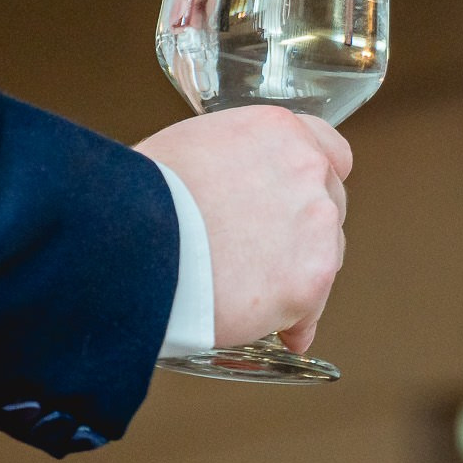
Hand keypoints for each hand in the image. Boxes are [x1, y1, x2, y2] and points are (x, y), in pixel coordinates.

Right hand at [137, 106, 351, 349]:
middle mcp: (308, 170)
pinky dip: (295, 322)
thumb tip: (232, 187)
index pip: (331, 154)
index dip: (315, 184)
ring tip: (259, 296)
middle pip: (330, 208)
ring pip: (326, 257)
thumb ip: (235, 161)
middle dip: (304, 233)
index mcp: (280, 131)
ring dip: (299, 275)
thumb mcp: (192, 147)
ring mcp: (315, 226)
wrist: (131, 241)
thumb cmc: (141, 195)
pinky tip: (276, 331)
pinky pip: (312, 308)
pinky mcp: (309, 280)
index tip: (302, 205)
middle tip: (267, 256)